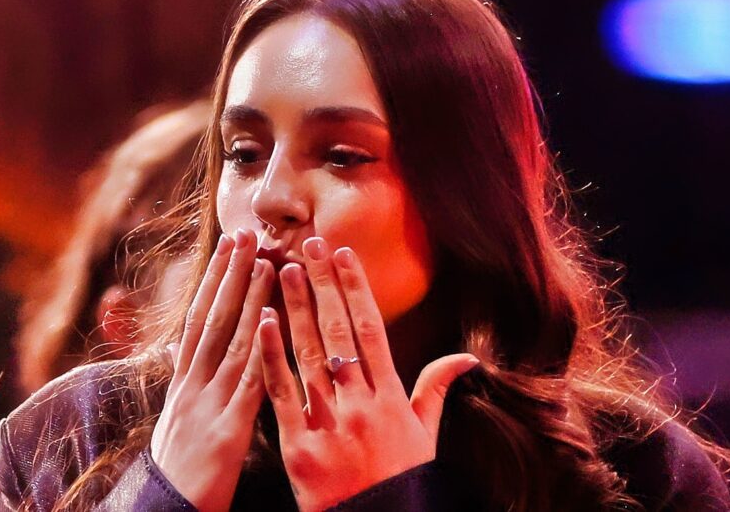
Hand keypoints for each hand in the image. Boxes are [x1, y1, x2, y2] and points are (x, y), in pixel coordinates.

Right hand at [150, 228, 273, 511]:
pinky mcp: (227, 430)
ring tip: (265, 261)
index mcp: (182, 382)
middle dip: (229, 274)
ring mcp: (207, 405)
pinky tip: (271, 322)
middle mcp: (191, 385)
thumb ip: (189, 383)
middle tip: (245, 233)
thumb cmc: (179, 470)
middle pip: (212, 319)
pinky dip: (259, 349)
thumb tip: (187, 352)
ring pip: (230, 341)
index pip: (199, 319)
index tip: (228, 245)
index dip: (214, 280)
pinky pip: (247, 383)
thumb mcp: (179, 418)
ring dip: (248, 299)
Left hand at [257, 237, 478, 511]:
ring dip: (296, 309)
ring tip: (284, 270)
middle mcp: (361, 403)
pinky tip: (262, 323)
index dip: (355, 289)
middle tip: (309, 246)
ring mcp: (329, 423)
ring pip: (310, 354)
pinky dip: (271, 357)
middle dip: (323, 286)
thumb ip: (437, 390)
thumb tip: (467, 357)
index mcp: (391, 397)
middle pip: (339, 332)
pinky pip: (281, 394)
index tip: (342, 255)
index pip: (371, 329)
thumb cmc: (401, 484)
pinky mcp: (299, 446)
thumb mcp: (426, 437)